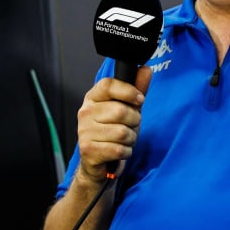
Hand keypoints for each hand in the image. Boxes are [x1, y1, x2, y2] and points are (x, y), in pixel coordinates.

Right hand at [75, 67, 151, 181]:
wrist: (98, 160)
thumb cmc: (113, 130)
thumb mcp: (127, 108)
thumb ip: (136, 89)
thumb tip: (145, 69)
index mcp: (93, 98)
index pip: (108, 84)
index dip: (128, 91)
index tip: (139, 100)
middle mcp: (85, 112)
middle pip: (121, 111)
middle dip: (134, 121)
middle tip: (130, 126)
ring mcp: (84, 131)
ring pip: (122, 132)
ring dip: (131, 139)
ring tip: (124, 140)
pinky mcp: (88, 150)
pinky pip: (119, 149)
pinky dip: (126, 152)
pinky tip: (119, 151)